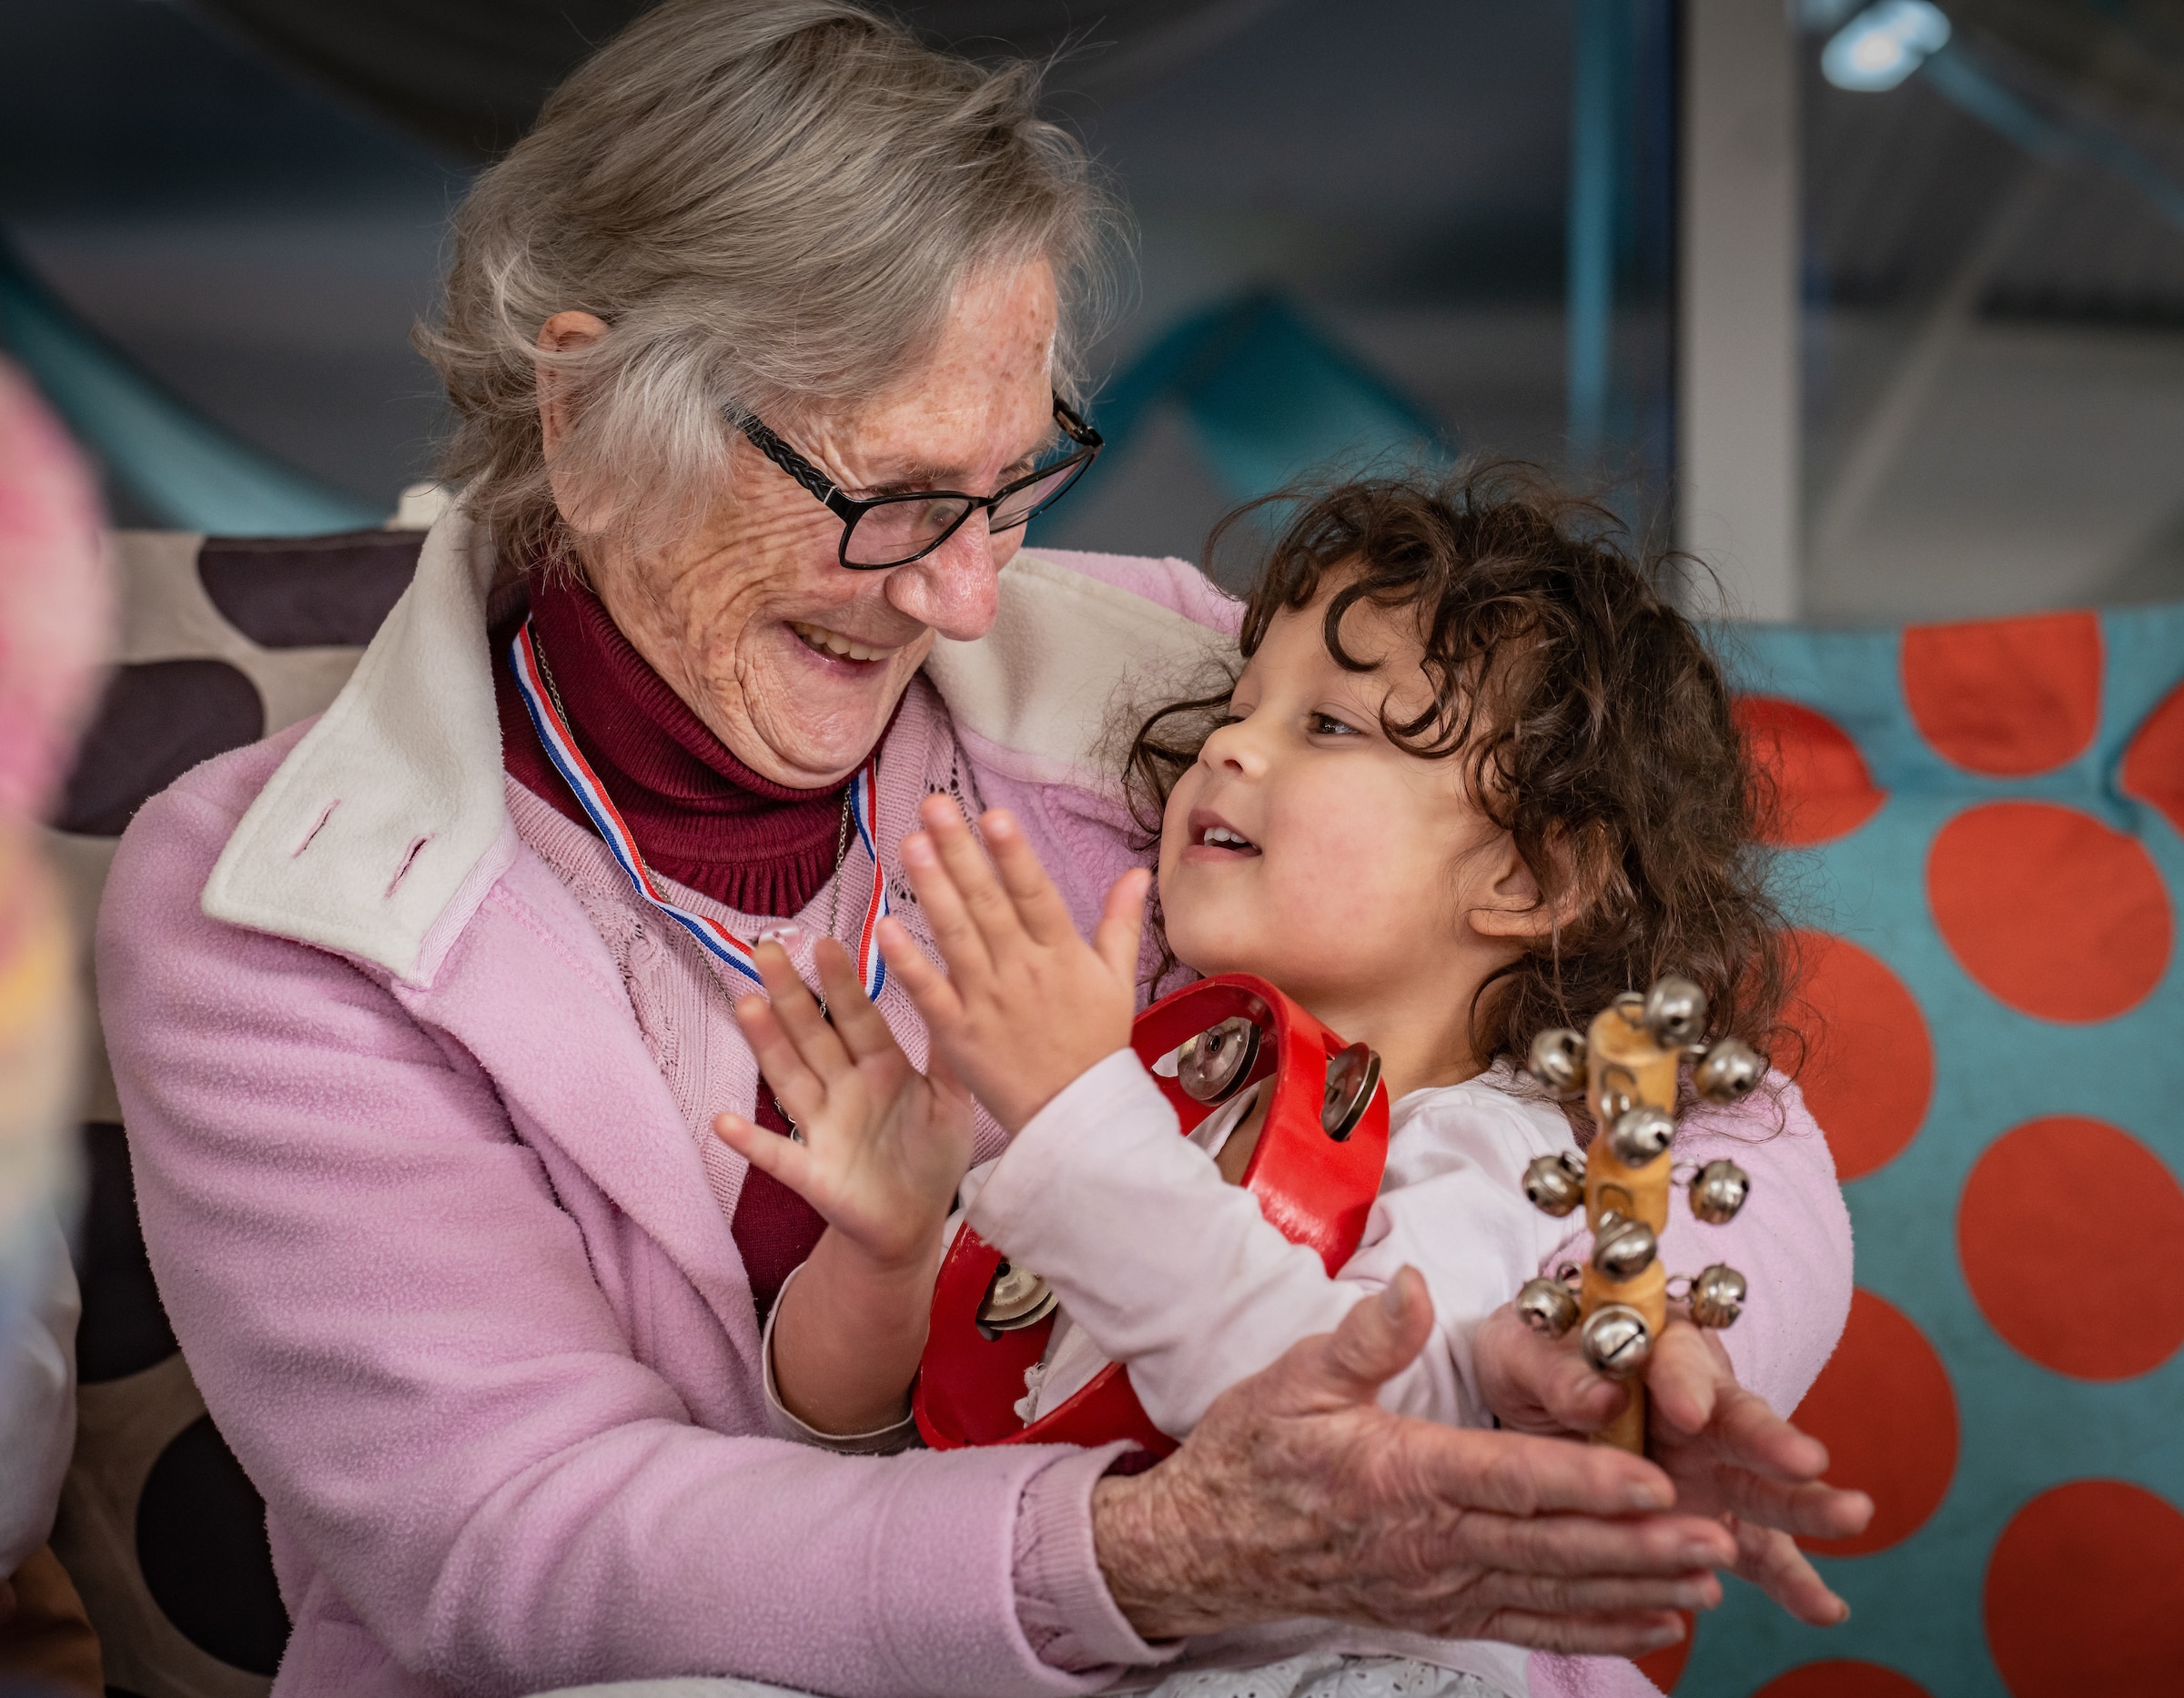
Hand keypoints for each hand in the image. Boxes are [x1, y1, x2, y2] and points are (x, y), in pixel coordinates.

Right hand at [714, 936, 972, 1270]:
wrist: (915, 1224)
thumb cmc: (931, 1156)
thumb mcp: (951, 1102)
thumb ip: (948, 1056)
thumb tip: (956, 995)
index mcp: (882, 1068)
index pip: (858, 1018)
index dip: (841, 984)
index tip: (824, 943)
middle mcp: (845, 1089)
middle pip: (814, 1034)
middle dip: (792, 994)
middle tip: (767, 950)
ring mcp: (823, 1127)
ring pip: (790, 1077)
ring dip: (767, 1044)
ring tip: (747, 1004)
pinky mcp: (812, 1172)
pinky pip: (777, 1156)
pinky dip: (751, 1142)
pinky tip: (723, 1122)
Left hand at [877, 795, 1149, 1131]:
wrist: (1078, 1118)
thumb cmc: (1097, 1046)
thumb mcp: (1119, 981)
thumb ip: (1121, 923)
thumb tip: (1137, 872)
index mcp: (1063, 955)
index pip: (1036, 893)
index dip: (1014, 854)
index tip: (993, 814)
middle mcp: (1023, 971)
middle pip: (988, 903)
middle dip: (961, 851)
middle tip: (934, 807)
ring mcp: (988, 1001)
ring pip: (956, 937)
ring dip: (932, 889)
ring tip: (909, 845)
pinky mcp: (959, 1033)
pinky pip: (929, 993)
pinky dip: (908, 962)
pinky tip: (885, 927)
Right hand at [1091, 1268, 1733, 1654]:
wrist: (1205, 1545)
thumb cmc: (1253, 1453)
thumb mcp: (1295, 1377)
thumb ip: (1365, 1335)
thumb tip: (1412, 1285)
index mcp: (1400, 1473)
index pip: (1511, 1480)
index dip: (1588, 1483)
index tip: (1655, 1481)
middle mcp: (1428, 1541)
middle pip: (1551, 1546)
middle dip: (1641, 1544)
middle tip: (1718, 1537)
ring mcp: (1437, 1586)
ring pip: (1553, 1590)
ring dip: (1635, 1586)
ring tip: (1710, 1577)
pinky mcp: (1438, 1611)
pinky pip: (1529, 1624)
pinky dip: (1594, 1627)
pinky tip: (1652, 1621)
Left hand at [1473, 1303, 1872, 1626]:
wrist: (1527, 1412)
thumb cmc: (1531, 1364)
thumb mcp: (1521, 1356)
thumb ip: (1555, 1373)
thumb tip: (1599, 1396)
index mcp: (1652, 1346)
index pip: (1675, 1360)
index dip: (1684, 1384)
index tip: (1687, 1412)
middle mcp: (1697, 1404)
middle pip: (1741, 1419)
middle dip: (1771, 1441)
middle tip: (1805, 1461)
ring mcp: (1710, 1466)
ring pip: (1765, 1485)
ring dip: (1807, 1504)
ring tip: (1853, 1515)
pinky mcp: (1710, 1516)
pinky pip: (1757, 1551)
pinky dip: (1791, 1580)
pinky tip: (1826, 1609)